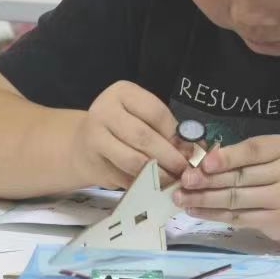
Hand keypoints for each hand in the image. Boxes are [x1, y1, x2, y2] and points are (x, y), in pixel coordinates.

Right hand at [71, 81, 191, 188]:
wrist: (83, 145)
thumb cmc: (124, 128)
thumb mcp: (144, 118)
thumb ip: (167, 130)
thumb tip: (196, 149)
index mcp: (123, 93)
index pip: (156, 112)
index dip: (176, 134)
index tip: (190, 150)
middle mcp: (104, 110)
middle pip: (144, 136)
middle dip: (169, 156)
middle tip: (185, 170)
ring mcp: (94, 137)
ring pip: (133, 160)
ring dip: (158, 174)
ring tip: (173, 179)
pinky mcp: (92, 163)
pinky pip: (124, 177)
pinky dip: (144, 184)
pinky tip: (156, 186)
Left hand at [173, 135, 279, 248]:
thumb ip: (257, 155)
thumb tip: (211, 159)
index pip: (254, 150)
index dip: (227, 156)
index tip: (204, 162)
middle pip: (240, 176)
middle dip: (207, 179)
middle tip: (182, 180)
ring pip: (236, 199)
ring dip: (205, 199)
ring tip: (181, 197)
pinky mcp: (275, 223)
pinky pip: (239, 218)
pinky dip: (215, 215)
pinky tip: (197, 211)